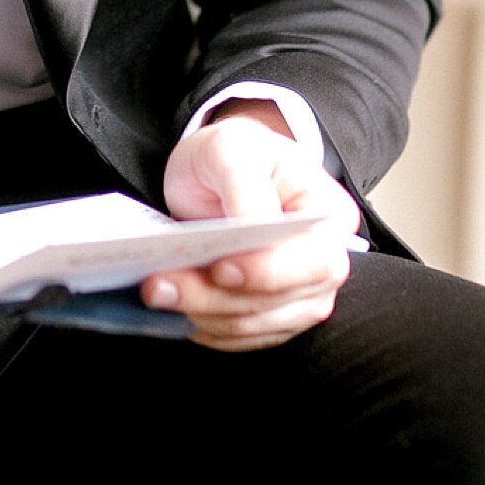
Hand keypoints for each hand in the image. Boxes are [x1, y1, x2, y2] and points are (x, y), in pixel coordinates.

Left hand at [144, 105, 358, 352]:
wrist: (220, 171)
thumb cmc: (234, 154)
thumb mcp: (232, 148)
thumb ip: (245, 185)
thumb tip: (253, 228)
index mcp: (330, 219)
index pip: (313, 263)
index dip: (267, 272)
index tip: (219, 268)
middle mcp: (323, 266)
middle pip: (278, 303)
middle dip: (215, 298)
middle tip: (159, 285)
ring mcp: (298, 297)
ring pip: (253, 325)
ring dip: (201, 314)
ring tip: (155, 292)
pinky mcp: (268, 317)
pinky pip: (238, 336)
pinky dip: (203, 327)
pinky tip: (170, 310)